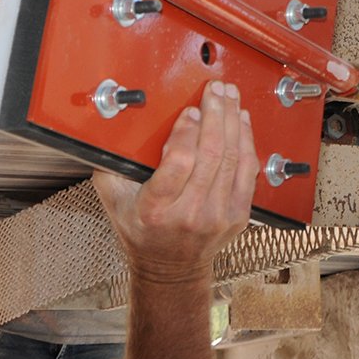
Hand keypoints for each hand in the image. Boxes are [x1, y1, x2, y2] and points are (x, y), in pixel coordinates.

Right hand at [93, 81, 258, 282]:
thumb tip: (111, 128)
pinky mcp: (237, 215)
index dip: (187, 131)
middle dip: (215, 114)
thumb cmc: (141, 230)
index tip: (189, 110)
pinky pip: (247, 171)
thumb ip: (111, 165)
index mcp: (156, 208)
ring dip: (232, 121)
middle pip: (211, 154)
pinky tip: (241, 121)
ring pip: (233, 158)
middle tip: (214, 90)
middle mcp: (190, 213)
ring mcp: (217, 216)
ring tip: (230, 96)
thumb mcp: (114, 200)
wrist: (170, 268)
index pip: (179, 163)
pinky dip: (246, 141)